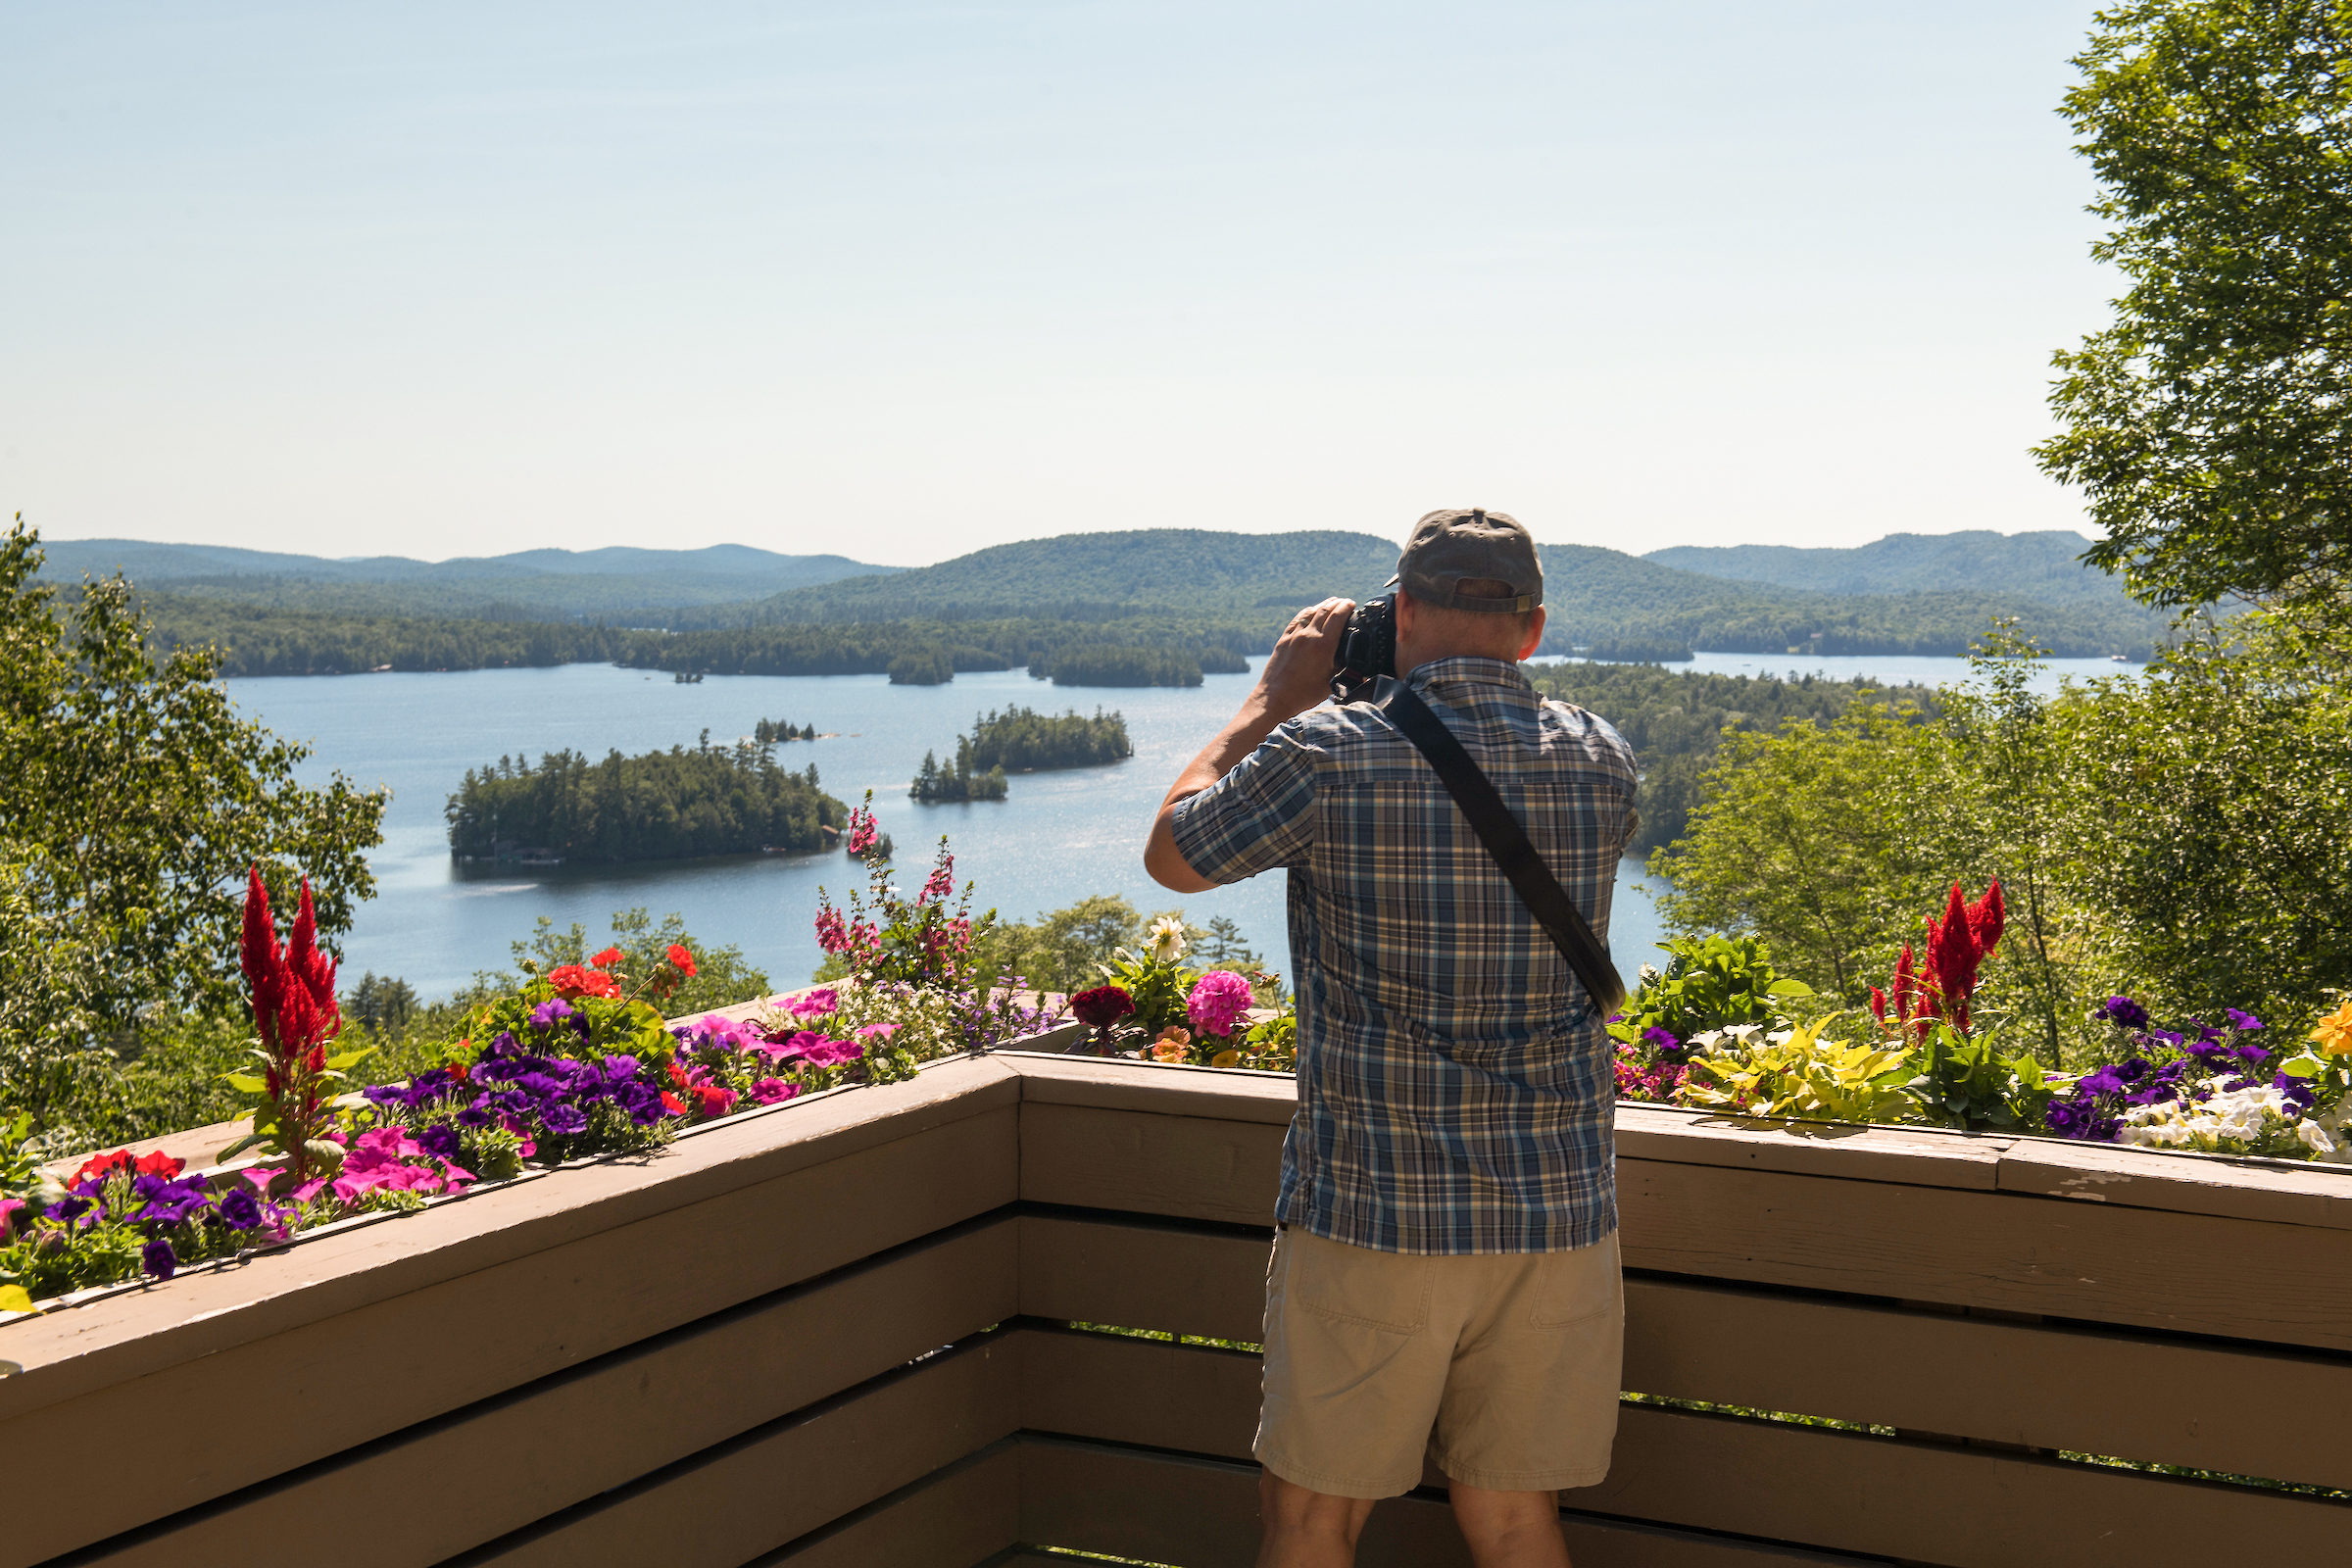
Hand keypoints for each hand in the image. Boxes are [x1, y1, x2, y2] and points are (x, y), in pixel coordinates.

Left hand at [1257, 597, 1353, 722]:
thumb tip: (1354, 663)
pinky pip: (1297, 619)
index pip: (1337, 617)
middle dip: (1337, 603)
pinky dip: (1307, 612)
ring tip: (1331, 602)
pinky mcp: (1283, 640)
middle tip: (1344, 602)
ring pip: (1310, 612)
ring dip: (1323, 605)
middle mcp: (1308, 636)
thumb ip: (1343, 669)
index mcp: (1323, 645)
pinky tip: (1310, 611)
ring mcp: (1294, 636)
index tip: (1352, 604)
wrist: (1275, 698)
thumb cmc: (1303, 694)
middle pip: (1325, 610)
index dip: (1346, 607)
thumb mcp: (1331, 682)